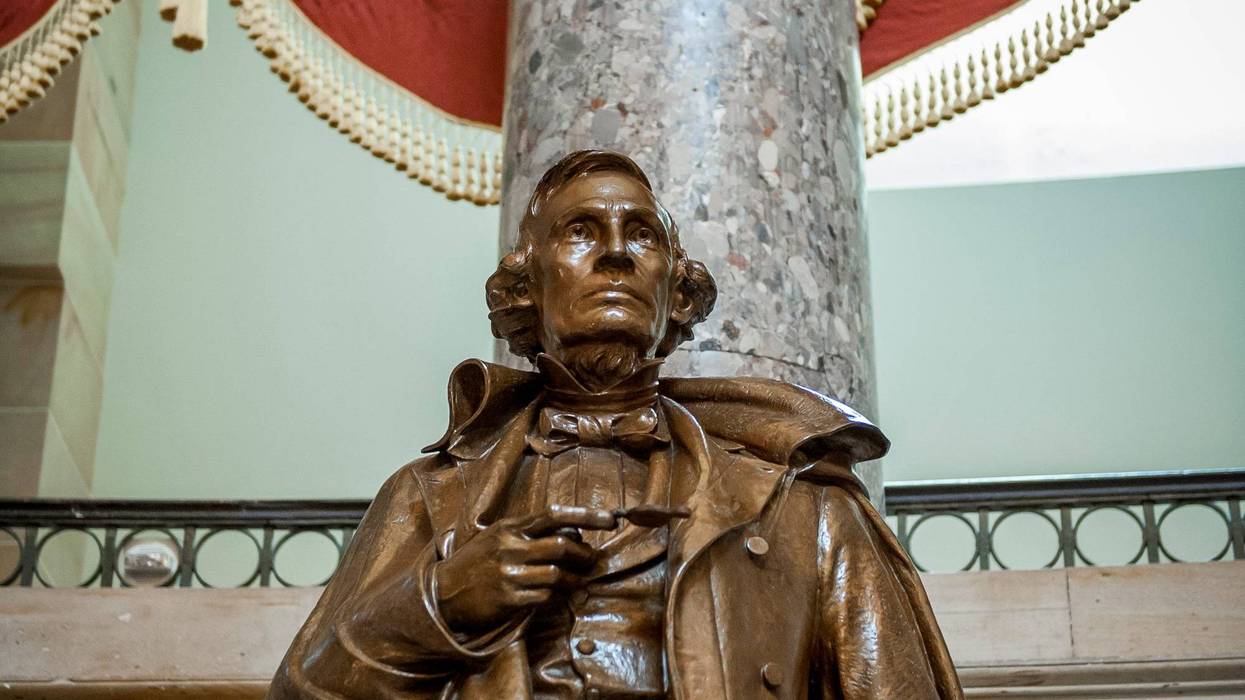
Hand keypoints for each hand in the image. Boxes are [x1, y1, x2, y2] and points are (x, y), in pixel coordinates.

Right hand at [433, 505, 616, 632]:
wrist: (442, 594)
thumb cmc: (475, 563)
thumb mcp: (497, 537)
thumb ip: (529, 533)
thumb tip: (571, 533)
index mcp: (509, 527)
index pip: (554, 515)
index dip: (585, 515)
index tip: (610, 519)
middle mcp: (510, 547)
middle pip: (562, 545)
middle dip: (585, 554)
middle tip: (593, 560)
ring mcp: (509, 573)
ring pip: (557, 573)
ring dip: (575, 579)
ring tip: (579, 581)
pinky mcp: (508, 598)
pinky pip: (544, 596)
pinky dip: (556, 596)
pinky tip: (556, 595)